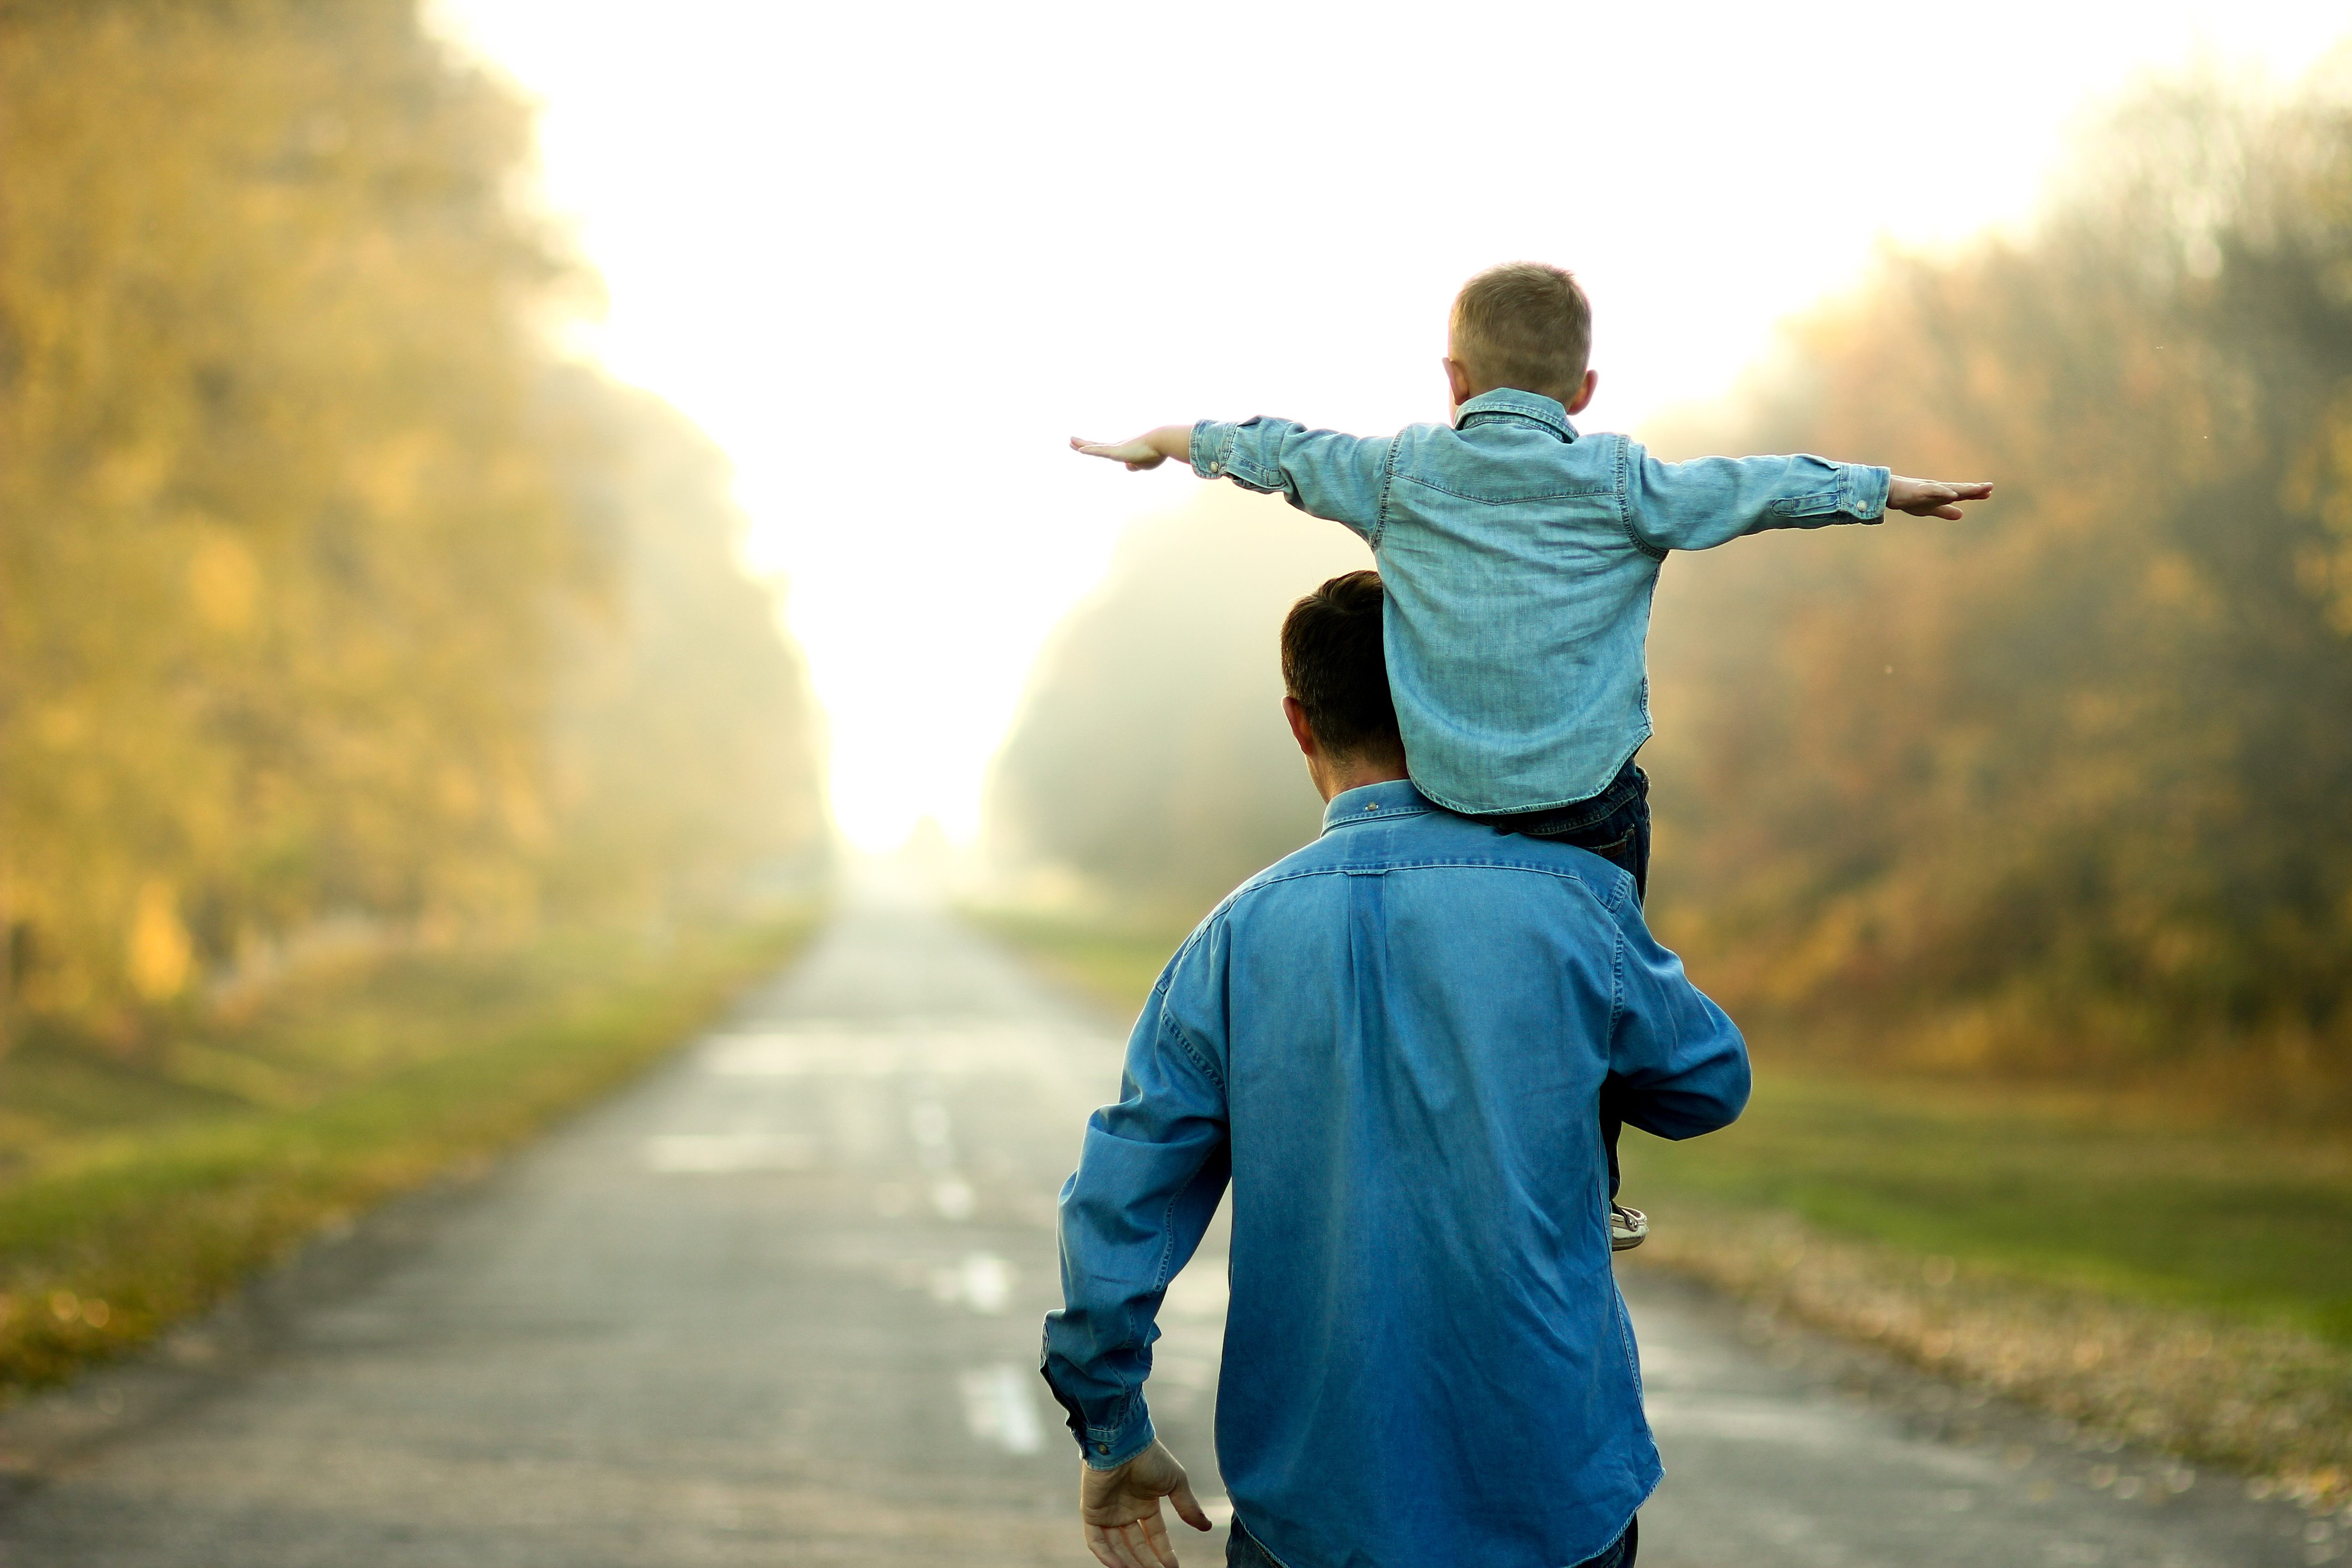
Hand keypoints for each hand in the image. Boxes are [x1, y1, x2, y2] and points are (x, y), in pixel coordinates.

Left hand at [1070, 427, 1187, 471]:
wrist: (1162, 442)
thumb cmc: (1156, 453)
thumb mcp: (1145, 465)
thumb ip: (1136, 466)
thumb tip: (1128, 466)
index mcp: (1123, 451)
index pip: (1105, 449)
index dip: (1094, 448)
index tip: (1085, 447)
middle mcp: (1118, 448)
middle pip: (1096, 445)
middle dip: (1083, 444)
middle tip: (1071, 440)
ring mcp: (1116, 449)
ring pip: (1095, 447)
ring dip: (1081, 444)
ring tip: (1069, 440)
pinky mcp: (1117, 451)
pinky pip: (1100, 451)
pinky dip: (1090, 450)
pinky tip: (1080, 450)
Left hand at [1079, 1438, 1212, 1567]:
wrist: (1123, 1443)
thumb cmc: (1150, 1457)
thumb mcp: (1176, 1482)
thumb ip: (1188, 1506)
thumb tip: (1205, 1526)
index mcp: (1146, 1503)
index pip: (1155, 1535)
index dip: (1164, 1553)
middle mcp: (1127, 1510)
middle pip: (1137, 1546)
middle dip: (1148, 1563)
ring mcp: (1108, 1512)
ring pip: (1117, 1547)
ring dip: (1129, 1564)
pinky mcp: (1091, 1512)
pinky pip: (1096, 1540)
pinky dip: (1106, 1555)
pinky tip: (1120, 1567)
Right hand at [1886, 476, 1992, 518]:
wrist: (1890, 493)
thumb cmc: (1909, 500)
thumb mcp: (1930, 509)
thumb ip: (1945, 511)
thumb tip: (1961, 514)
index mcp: (1942, 494)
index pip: (1961, 494)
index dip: (1975, 494)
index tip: (1989, 492)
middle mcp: (1939, 489)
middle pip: (1959, 489)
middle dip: (1974, 489)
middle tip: (1989, 487)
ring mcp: (1930, 488)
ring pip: (1950, 488)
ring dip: (1963, 488)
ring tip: (1977, 489)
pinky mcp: (1920, 490)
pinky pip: (1934, 491)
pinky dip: (1944, 492)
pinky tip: (1953, 495)